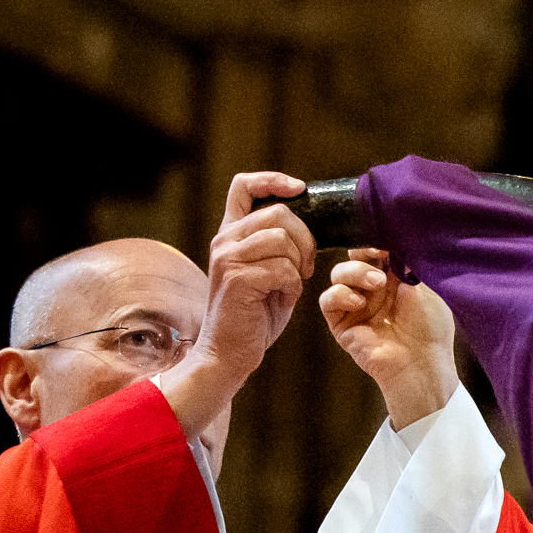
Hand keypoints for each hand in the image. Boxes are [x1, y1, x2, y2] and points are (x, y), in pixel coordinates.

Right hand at [158, 172, 314, 439]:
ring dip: (298, 265)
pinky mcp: (237, 278)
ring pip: (283, 240)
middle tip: (304, 267)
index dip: (273, 180)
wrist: (229, 352)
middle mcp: (224, 240)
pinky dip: (292, 287)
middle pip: (279, 213)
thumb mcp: (267, 270)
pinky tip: (281, 299)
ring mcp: (228, 258)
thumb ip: (278, 243)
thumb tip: (307, 220)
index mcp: (231, 234)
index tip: (299, 188)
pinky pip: (284, 269)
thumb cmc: (254, 314)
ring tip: (290, 285)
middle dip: (305, 238)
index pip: (244, 186)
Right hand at [320, 249, 458, 428]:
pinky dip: (339, 294)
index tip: (382, 238)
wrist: (421, 364)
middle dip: (361, 251)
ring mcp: (356, 305)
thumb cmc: (431, 328)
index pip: (376, 249)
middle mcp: (373, 289)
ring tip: (377, 283)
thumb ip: (410, 261)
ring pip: (338, 274)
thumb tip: (398, 235)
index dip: (375, 239)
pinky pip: (327, 299)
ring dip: (355, 272)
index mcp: (395, 277)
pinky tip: (359, 301)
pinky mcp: (342, 323)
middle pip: (354, 256)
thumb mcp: (427, 287)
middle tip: (375, 253)